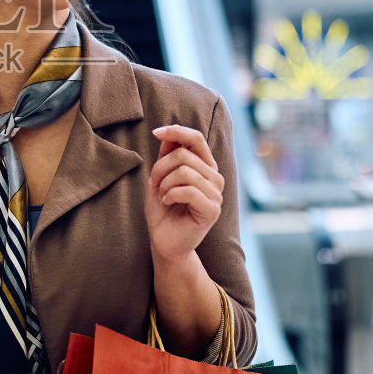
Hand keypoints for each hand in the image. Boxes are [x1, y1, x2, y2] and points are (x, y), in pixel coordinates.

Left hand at [144, 124, 223, 265]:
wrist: (165, 242)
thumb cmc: (163, 210)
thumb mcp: (159, 178)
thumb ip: (166, 156)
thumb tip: (168, 133)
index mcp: (205, 167)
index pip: (196, 138)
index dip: (176, 131)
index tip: (156, 132)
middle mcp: (215, 178)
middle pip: (184, 154)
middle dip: (161, 167)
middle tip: (156, 184)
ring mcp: (216, 194)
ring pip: (184, 171)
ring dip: (164, 183)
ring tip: (162, 195)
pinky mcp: (213, 210)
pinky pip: (188, 190)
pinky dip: (170, 194)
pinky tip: (168, 202)